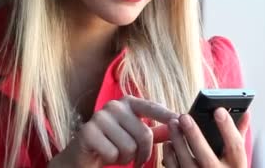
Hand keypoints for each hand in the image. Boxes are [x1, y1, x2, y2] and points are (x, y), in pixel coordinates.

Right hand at [48, 96, 177, 167]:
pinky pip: (112, 153)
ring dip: (125, 158)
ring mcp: (100, 116)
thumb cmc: (113, 144)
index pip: (153, 107)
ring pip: (129, 146)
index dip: (167, 116)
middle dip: (143, 153)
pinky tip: (105, 155)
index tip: (182, 120)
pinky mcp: (88, 131)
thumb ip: (156, 132)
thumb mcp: (136, 137)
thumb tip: (177, 126)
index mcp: (128, 103)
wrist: (82, 155)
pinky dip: (111, 160)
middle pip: (144, 134)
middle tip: (136, 160)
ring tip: (117, 155)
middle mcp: (114, 105)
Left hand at [162, 108, 249, 167]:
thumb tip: (246, 113)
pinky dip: (170, 156)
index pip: (235, 146)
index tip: (218, 111)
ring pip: (187, 164)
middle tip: (184, 117)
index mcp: (237, 166)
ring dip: (178, 143)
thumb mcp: (237, 157)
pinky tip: (169, 143)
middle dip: (194, 136)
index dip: (227, 128)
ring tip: (172, 124)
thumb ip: (239, 134)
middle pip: (206, 157)